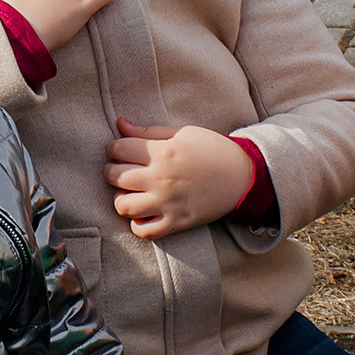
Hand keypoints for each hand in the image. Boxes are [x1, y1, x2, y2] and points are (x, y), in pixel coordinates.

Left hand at [104, 119, 254, 239]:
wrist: (243, 176)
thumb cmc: (212, 149)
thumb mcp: (182, 132)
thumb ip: (148, 131)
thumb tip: (120, 123)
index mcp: (163, 152)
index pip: (118, 149)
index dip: (113, 148)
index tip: (119, 150)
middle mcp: (161, 179)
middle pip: (114, 176)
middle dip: (111, 170)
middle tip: (121, 169)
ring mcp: (168, 204)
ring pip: (123, 206)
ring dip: (120, 197)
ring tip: (129, 192)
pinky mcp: (176, 223)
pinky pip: (143, 230)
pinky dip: (137, 223)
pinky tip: (143, 212)